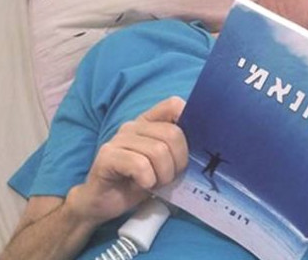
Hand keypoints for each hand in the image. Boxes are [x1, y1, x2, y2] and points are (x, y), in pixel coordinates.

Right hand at [65, 97, 188, 226]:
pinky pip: (140, 165)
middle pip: (172, 134)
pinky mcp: (107, 156)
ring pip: (158, 151)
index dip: (189, 121)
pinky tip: (142, 185)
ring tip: (155, 183)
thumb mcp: (164, 164)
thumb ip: (177, 150)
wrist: (103, 202)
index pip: (173, 105)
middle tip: (169, 177)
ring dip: (163, 175)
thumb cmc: (137, 182)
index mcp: (148, 122)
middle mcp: (133, 126)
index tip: (191, 147)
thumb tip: (204, 145)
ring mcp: (118, 139)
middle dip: (178, 162)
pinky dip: (148, 180)